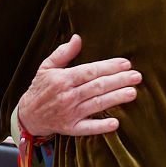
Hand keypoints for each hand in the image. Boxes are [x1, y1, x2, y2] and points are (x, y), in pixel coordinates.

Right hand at [17, 34, 140, 136]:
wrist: (28, 115)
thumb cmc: (40, 88)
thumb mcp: (47, 66)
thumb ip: (63, 52)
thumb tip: (77, 38)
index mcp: (63, 79)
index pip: (90, 71)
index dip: (109, 67)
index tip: (126, 63)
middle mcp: (68, 96)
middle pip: (97, 87)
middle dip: (118, 81)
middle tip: (137, 77)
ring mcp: (70, 113)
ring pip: (96, 104)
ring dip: (116, 99)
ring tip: (133, 93)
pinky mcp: (71, 128)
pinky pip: (88, 128)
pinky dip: (101, 126)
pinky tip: (115, 123)